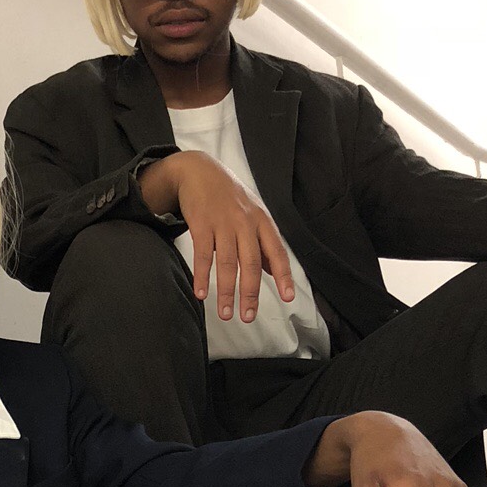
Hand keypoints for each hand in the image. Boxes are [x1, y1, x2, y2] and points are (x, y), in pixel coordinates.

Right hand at [140, 151, 294, 324]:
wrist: (199, 170)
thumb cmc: (229, 197)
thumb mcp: (252, 215)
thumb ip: (262, 243)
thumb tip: (274, 272)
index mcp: (262, 222)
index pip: (276, 252)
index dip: (283, 275)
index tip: (287, 297)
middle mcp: (245, 222)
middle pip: (250, 263)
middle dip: (250, 292)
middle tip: (248, 316)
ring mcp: (223, 222)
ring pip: (227, 262)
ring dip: (226, 291)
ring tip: (225, 313)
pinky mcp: (201, 222)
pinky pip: (202, 254)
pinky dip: (202, 276)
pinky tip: (201, 294)